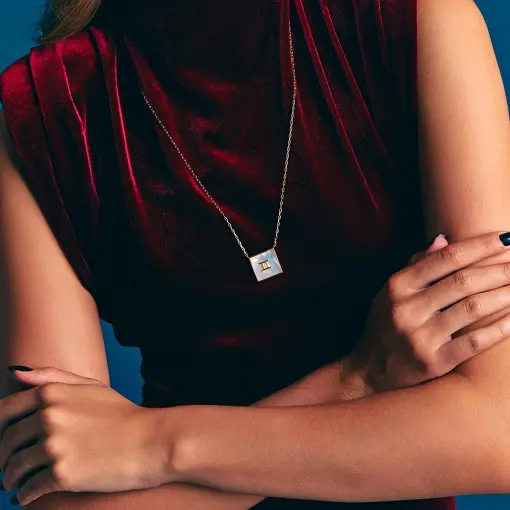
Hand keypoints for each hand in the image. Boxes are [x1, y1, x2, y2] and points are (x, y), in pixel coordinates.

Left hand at [0, 368, 166, 505]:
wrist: (151, 441)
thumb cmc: (123, 413)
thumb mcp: (91, 385)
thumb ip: (52, 376)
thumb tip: (16, 373)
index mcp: (52, 394)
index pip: (4, 412)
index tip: (4, 441)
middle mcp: (48, 418)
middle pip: (6, 442)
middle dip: (4, 457)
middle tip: (8, 467)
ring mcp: (54, 446)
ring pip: (14, 467)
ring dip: (10, 478)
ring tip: (16, 483)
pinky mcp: (61, 474)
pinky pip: (28, 489)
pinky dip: (24, 494)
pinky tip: (28, 495)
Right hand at [347, 231, 509, 392]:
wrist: (369, 371)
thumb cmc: (385, 325)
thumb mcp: (391, 292)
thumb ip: (416, 266)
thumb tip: (445, 240)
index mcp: (397, 286)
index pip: (444, 259)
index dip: (479, 246)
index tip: (506, 237)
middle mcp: (406, 309)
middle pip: (463, 282)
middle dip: (499, 269)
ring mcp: (419, 337)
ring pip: (472, 309)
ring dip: (505, 295)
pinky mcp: (433, 363)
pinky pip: (474, 342)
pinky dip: (499, 328)